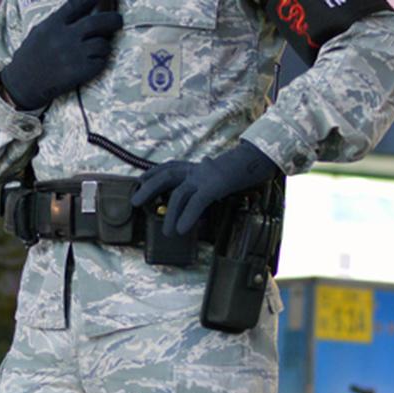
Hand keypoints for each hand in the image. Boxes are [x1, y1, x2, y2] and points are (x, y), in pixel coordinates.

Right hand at [0, 0, 122, 110]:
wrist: (23, 83)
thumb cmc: (31, 56)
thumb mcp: (40, 31)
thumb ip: (59, 21)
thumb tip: (80, 10)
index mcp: (54, 24)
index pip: (78, 3)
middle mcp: (65, 36)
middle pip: (98, 22)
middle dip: (113, 20)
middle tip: (118, 21)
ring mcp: (73, 55)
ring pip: (102, 44)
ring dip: (104, 46)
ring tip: (98, 50)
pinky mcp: (80, 71)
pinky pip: (100, 62)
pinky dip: (99, 63)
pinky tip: (91, 65)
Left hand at [131, 141, 281, 235]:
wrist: (259, 158)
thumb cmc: (243, 170)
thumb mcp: (221, 178)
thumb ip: (208, 187)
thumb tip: (205, 201)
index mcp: (198, 167)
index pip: (170, 167)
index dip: (152, 173)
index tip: (140, 180)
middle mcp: (198, 169)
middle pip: (167, 175)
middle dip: (149, 188)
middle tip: (134, 202)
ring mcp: (205, 176)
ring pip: (179, 193)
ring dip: (170, 214)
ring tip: (166, 232)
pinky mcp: (214, 184)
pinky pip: (196, 201)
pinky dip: (187, 215)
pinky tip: (181, 228)